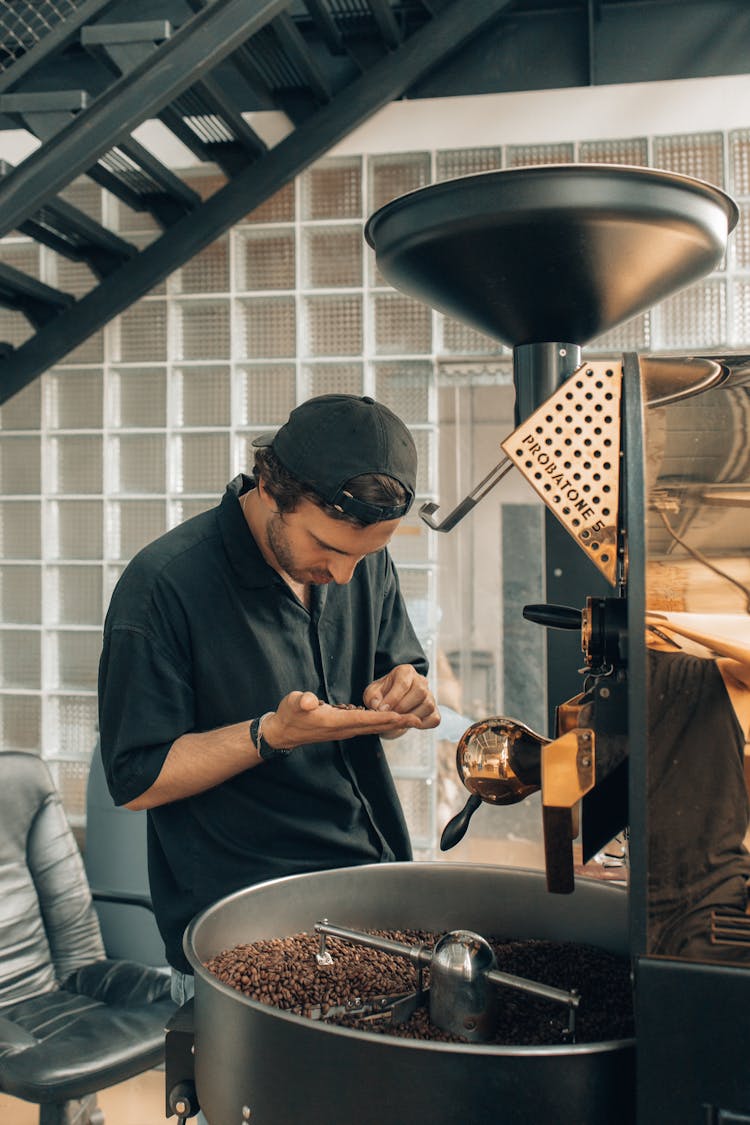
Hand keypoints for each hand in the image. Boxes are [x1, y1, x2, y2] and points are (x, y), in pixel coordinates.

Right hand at [261, 690, 419, 749]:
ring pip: (373, 727)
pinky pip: (366, 726)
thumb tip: (309, 701)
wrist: (282, 731)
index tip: (406, 717)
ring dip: (392, 724)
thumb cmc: (290, 715)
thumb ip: (302, 702)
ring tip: (411, 719)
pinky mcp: (342, 727)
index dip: (387, 718)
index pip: (367, 719)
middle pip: (376, 726)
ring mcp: (343, 730)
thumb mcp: (294, 703)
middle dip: (398, 723)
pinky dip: (381, 723)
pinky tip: (390, 718)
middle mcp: (344, 728)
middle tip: (419, 718)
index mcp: (336, 722)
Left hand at [363, 665, 440, 729]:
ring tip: (398, 719)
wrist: (391, 705)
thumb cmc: (382, 695)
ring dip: (411, 716)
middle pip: (420, 691)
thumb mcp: (372, 693)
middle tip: (391, 715)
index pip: (404, 683)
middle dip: (403, 707)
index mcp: (405, 672)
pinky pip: (434, 719)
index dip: (393, 698)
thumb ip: (372, 698)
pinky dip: (422, 725)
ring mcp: (430, 696)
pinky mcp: (435, 711)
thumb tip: (378, 705)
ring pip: (428, 705)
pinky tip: (409, 723)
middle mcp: (421, 681)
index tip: (382, 709)